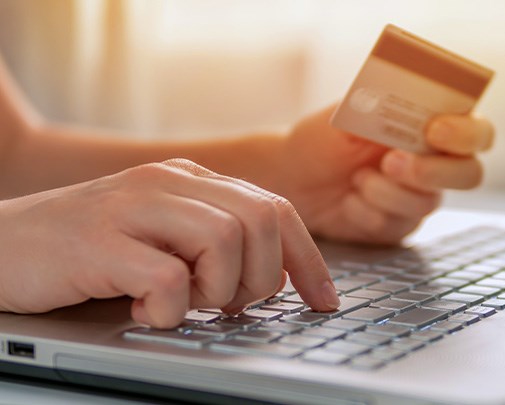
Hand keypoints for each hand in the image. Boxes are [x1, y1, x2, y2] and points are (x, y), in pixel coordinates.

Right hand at [0, 159, 338, 327]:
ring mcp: (132, 207)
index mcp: (190, 181)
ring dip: (218, 290)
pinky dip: (168, 310)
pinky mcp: (98, 241)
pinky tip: (144, 312)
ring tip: (185, 304)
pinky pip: (168, 279)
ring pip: (225, 241)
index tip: (324, 300)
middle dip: (263, 278)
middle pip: (261, 221)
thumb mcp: (162, 236)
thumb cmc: (89, 250)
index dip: (308, 259)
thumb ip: (213, 243)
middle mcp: (167, 184)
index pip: (275, 209)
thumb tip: (277, 278)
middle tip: (229, 304)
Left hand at [275, 105, 493, 244]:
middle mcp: (436, 163)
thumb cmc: (324, 138)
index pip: (477, 131)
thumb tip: (406, 97)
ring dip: (385, 191)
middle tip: (391, 162)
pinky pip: (397, 225)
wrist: (295, 177)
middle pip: (470, 174)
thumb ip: (382, 106)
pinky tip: (348, 201)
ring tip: (356, 179)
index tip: (434, 131)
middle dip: (432, 171)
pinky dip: (366, 211)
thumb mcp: (348, 113)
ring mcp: (421, 197)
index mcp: (433, 127)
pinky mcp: (400, 226)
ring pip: (426, 202)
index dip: (465, 134)